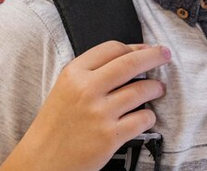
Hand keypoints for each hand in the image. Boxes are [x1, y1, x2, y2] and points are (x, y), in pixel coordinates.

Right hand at [0, 41, 170, 170]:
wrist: (41, 162)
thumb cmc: (55, 125)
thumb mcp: (65, 88)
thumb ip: (91, 73)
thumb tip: (129, 58)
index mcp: (74, 73)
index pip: (112, 48)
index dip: (134, 47)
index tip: (145, 49)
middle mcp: (87, 89)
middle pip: (131, 63)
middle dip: (155, 56)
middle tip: (166, 54)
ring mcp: (99, 113)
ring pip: (142, 90)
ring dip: (155, 88)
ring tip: (157, 89)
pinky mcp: (110, 136)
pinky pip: (143, 119)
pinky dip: (149, 116)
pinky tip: (145, 116)